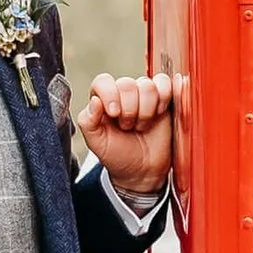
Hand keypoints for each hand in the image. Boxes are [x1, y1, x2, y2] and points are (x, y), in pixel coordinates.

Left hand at [79, 71, 177, 201]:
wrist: (143, 170)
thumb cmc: (118, 155)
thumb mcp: (96, 143)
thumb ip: (88, 122)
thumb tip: (95, 100)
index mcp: (102, 100)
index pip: (103, 82)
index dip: (110, 95)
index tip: (114, 114)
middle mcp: (123, 93)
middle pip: (127, 84)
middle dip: (130, 110)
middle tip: (128, 127)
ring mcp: (144, 94)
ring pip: (147, 85)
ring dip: (146, 110)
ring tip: (142, 125)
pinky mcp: (163, 97)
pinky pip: (165, 82)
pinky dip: (163, 97)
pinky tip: (159, 113)